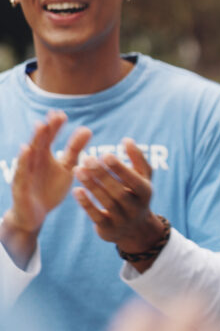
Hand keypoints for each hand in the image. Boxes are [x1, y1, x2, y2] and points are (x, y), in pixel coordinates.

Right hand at [1, 111, 90, 265]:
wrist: (34, 216)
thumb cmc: (50, 189)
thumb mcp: (66, 168)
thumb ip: (75, 150)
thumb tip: (87, 129)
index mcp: (44, 156)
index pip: (50, 138)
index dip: (55, 126)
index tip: (63, 114)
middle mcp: (33, 161)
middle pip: (40, 143)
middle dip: (47, 129)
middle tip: (55, 115)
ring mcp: (25, 173)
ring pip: (30, 154)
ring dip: (35, 140)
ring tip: (41, 126)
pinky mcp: (21, 187)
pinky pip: (22, 173)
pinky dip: (23, 161)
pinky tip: (26, 150)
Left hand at [73, 138, 163, 258]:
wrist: (135, 229)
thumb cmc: (136, 194)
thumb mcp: (142, 178)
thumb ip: (137, 159)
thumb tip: (127, 140)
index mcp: (145, 192)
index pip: (133, 180)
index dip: (119, 168)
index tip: (105, 154)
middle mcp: (136, 207)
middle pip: (118, 191)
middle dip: (102, 175)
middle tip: (86, 158)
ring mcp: (123, 220)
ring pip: (106, 203)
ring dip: (92, 186)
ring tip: (77, 169)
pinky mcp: (108, 229)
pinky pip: (96, 216)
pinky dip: (86, 204)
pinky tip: (76, 190)